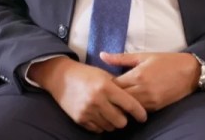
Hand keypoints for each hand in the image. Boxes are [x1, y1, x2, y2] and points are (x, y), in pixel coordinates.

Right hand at [28, 57, 146, 132]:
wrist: (61, 77)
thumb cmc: (86, 74)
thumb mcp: (104, 75)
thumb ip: (119, 87)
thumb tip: (135, 99)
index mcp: (106, 87)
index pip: (129, 104)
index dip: (139, 113)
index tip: (143, 117)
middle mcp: (97, 100)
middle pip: (121, 121)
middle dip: (124, 118)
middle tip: (122, 113)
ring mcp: (88, 111)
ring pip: (110, 127)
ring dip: (112, 122)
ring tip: (109, 112)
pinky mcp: (80, 119)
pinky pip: (98, 129)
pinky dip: (101, 124)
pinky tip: (99, 115)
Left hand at [103, 52, 200, 111]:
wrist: (190, 72)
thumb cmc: (166, 61)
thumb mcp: (143, 56)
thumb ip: (121, 58)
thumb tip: (102, 55)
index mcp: (137, 75)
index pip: (113, 85)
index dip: (106, 84)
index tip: (104, 81)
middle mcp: (142, 90)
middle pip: (118, 99)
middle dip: (111, 96)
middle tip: (108, 92)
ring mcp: (150, 101)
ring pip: (128, 107)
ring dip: (121, 103)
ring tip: (117, 97)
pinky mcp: (156, 107)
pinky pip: (138, 110)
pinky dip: (132, 107)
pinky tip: (130, 101)